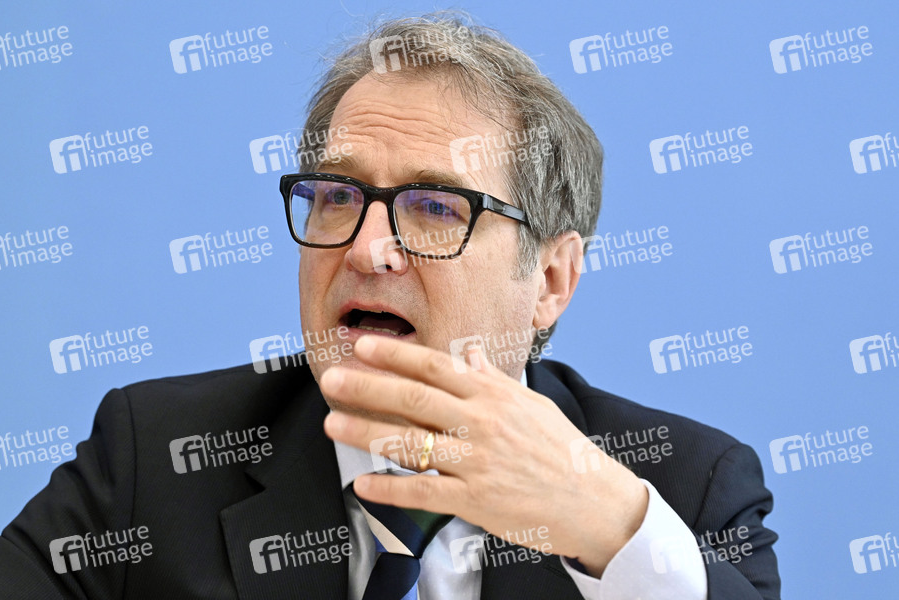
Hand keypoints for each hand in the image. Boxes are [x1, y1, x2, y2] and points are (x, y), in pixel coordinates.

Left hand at [321, 334, 647, 575]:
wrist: (592, 499)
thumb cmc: (561, 448)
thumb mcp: (529, 404)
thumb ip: (492, 380)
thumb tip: (468, 356)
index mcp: (492, 395)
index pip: (434, 366)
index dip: (395, 354)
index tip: (362, 347)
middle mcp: (480, 423)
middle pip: (413, 398)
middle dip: (367, 387)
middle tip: (330, 380)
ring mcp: (476, 462)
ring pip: (410, 443)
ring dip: (365, 433)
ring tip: (332, 425)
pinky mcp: (475, 500)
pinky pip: (423, 493)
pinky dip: (389, 489)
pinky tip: (363, 485)